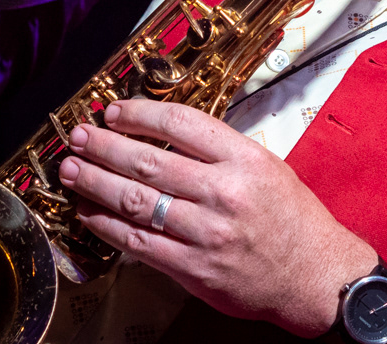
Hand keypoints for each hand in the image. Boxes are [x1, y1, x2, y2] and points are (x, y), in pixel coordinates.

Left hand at [58, 99, 379, 336]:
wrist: (313, 275)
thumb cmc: (293, 219)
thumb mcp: (267, 167)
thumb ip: (221, 151)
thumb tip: (165, 134)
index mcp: (245, 159)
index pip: (182, 124)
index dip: (140, 114)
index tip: (115, 111)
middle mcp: (224, 192)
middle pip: (149, 161)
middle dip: (105, 146)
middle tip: (79, 136)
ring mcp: (206, 232)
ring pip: (137, 202)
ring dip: (96, 183)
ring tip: (72, 170)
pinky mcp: (193, 268)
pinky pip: (139, 243)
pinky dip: (108, 227)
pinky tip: (89, 213)